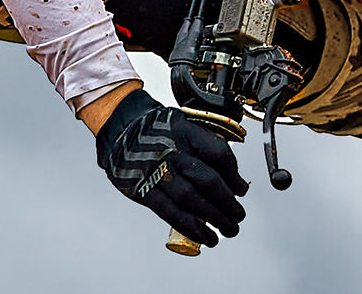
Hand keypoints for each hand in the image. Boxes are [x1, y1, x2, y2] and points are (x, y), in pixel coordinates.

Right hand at [95, 89, 247, 246]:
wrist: (120, 127)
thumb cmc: (156, 128)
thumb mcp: (183, 124)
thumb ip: (205, 145)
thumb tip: (231, 175)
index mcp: (185, 131)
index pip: (217, 153)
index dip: (234, 175)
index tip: (241, 188)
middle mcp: (172, 151)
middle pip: (207, 180)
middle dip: (228, 203)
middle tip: (238, 214)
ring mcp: (158, 172)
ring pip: (192, 200)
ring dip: (215, 219)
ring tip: (229, 229)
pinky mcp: (145, 191)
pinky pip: (171, 213)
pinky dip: (192, 228)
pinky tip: (207, 237)